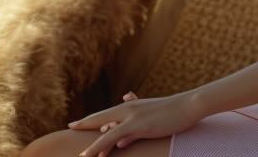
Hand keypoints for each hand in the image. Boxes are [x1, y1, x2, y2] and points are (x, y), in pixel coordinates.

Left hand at [68, 91, 200, 153]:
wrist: (187, 106)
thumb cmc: (173, 110)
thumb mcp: (152, 110)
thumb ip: (137, 109)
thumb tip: (126, 106)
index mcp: (131, 106)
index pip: (106, 112)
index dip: (92, 118)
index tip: (78, 122)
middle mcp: (128, 109)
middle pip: (101, 117)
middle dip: (85, 124)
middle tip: (70, 126)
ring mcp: (131, 117)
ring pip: (105, 131)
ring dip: (92, 145)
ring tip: (81, 156)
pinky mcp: (137, 126)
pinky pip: (114, 137)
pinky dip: (102, 145)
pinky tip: (95, 154)